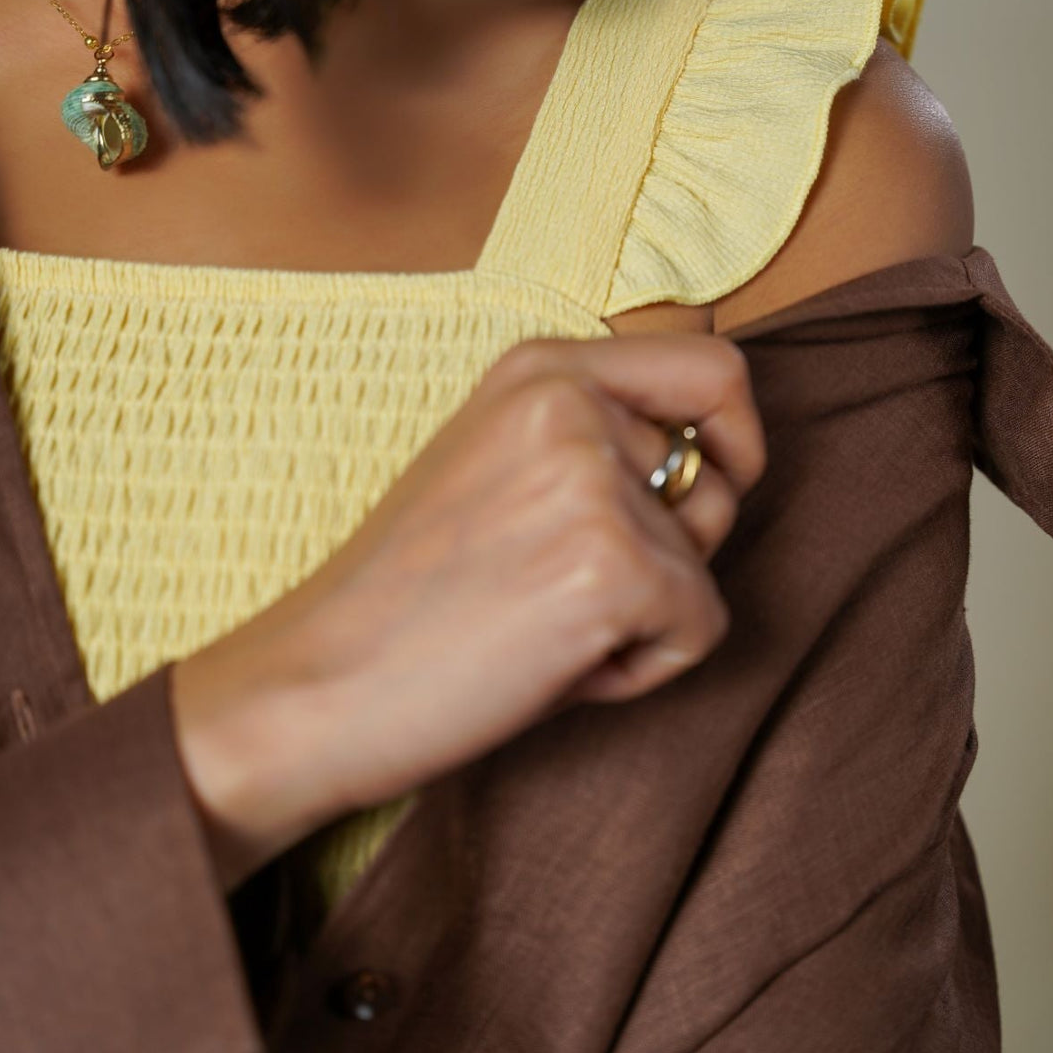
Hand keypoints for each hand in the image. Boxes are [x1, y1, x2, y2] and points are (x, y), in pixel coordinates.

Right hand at [173, 332, 765, 888]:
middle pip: (720, 479)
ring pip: (706, 565)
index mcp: (540, 369)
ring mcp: (592, 480)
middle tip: (558, 591)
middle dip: (671, 552)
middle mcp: (571, 403)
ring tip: (540, 627)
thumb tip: (714, 459)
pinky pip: (698, 631)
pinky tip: (548, 667)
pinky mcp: (611, 566)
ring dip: (642, 617)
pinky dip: (638, 672)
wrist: (315, 684)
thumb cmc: (406, 599)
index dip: (736, 438)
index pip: (713, 368)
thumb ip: (591, 440)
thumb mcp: (497, 467)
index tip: (707, 488)